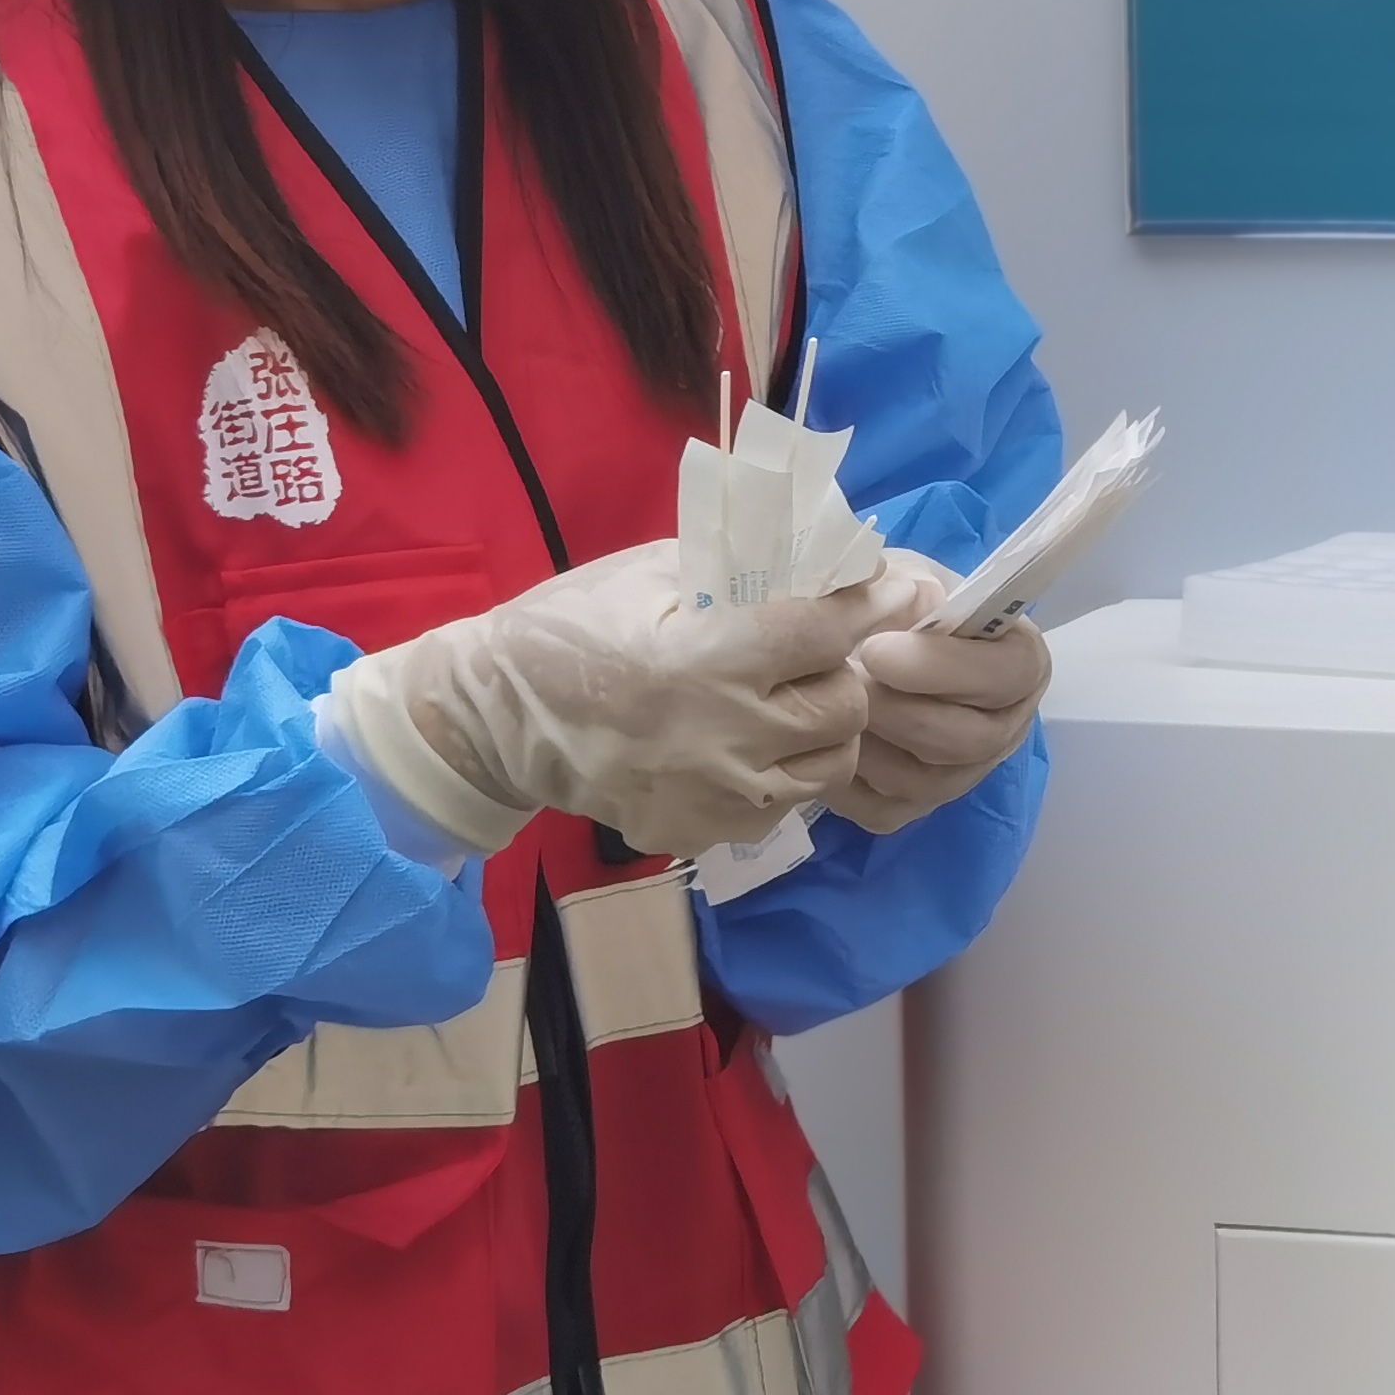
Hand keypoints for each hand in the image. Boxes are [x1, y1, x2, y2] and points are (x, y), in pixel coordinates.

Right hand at [329, 539, 911, 859]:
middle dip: (843, 672)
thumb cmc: (572, 627)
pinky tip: (750, 744)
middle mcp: (723, 737)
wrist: (496, 720)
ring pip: (827, 767)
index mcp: (707, 658)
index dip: (870, 605)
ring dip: (824, 730)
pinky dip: (782, 772)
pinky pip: (781, 806)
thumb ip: (743, 570)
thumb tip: (827, 560)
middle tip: (818, 655)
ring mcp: (714, 796)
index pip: (826, 631)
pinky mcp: (701, 834)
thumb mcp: (652, 572)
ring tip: (791, 702)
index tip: (898, 590)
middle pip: (844, 707)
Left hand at [824, 574, 1052, 836]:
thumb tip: (880, 589)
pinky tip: (823, 739)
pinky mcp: (913, 809)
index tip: (877, 648)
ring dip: (867, 741)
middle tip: (844, 677)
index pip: (1008, 675)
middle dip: (896, 709)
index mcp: (1021, 663)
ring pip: (923, 781)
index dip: (943, 667)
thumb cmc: (896, 605)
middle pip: (967, 740)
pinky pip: (883, 809)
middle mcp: (1004, 728)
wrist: (860, 644)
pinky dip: (846, 779)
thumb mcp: (903, 576)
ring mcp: (961, 777)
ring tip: (828, 701)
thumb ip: (900, 583)